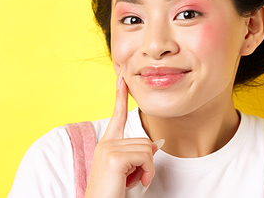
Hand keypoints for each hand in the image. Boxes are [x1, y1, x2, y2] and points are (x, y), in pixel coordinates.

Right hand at [84, 72, 162, 197]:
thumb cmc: (113, 193)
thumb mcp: (129, 172)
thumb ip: (138, 155)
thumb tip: (157, 143)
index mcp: (107, 145)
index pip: (117, 115)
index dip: (120, 95)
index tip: (122, 78)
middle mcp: (105, 143)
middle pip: (144, 140)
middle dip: (145, 163)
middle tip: (132, 179)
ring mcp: (108, 149)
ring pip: (147, 148)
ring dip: (146, 170)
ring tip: (131, 182)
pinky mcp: (113, 157)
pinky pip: (145, 157)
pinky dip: (147, 173)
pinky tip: (135, 183)